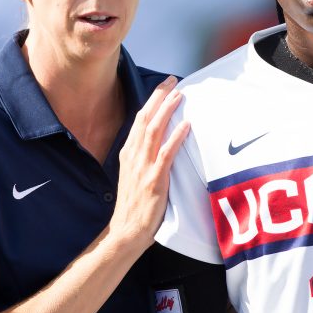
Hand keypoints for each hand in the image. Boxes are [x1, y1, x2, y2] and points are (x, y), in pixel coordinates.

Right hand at [108, 76, 189, 250]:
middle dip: (160, 97)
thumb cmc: (135, 206)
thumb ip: (145, 158)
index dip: (152, 101)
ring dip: (167, 111)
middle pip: (146, 119)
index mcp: (128, 153)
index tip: (165, 86)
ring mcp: (142, 167)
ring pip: (154, 131)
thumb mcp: (135, 175)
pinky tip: (186, 125)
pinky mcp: (153, 180)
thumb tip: (161, 143)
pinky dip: (176, 137)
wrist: (126, 231)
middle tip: (174, 81)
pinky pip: (165, 154)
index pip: (140, 120)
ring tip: (180, 95)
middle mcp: (133, 156)